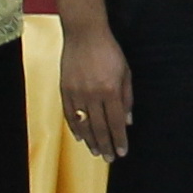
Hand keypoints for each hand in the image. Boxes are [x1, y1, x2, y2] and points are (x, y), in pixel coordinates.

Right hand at [57, 24, 133, 159]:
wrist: (84, 34)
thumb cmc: (109, 51)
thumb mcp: (125, 72)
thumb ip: (127, 98)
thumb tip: (127, 121)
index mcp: (110, 90)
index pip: (115, 123)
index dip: (119, 140)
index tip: (122, 152)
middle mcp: (93, 95)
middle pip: (99, 128)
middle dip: (106, 145)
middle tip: (109, 158)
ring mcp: (77, 93)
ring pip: (83, 124)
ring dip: (90, 141)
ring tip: (96, 152)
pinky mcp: (65, 90)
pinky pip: (70, 114)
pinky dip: (75, 128)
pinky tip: (80, 137)